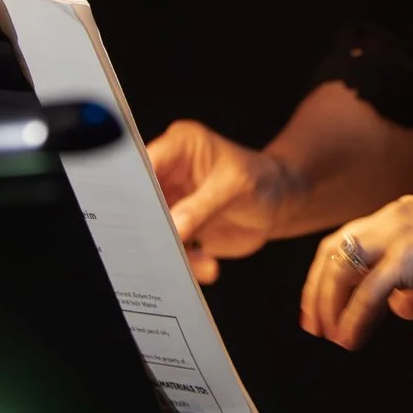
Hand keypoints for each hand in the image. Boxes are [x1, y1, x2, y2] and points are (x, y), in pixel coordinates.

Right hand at [147, 119, 296, 283]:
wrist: (279, 203)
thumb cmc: (261, 180)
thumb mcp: (236, 188)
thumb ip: (202, 207)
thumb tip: (173, 229)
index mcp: (179, 146)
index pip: (144, 165)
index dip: (134, 190)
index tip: (139, 217)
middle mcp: (169, 172)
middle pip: (140, 200)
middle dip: (148, 227)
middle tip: (160, 249)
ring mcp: (171, 201)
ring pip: (152, 229)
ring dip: (171, 252)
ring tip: (200, 264)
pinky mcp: (177, 227)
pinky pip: (169, 248)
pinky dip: (185, 263)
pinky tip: (207, 267)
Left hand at [302, 196, 412, 349]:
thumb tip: (401, 308)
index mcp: (402, 214)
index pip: (349, 239)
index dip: (330, 273)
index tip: (323, 303)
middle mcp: (393, 217)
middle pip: (334, 251)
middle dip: (317, 290)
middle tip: (313, 324)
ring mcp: (397, 234)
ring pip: (342, 270)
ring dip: (330, 307)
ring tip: (331, 336)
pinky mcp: (406, 258)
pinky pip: (366, 294)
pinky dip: (353, 318)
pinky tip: (351, 339)